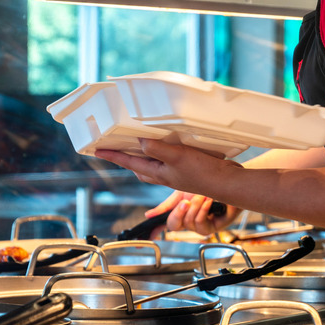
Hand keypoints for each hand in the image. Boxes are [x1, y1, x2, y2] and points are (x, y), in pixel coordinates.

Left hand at [95, 138, 241, 193]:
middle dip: (126, 159)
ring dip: (144, 157)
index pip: (130, 162)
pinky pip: (168, 162)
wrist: (226, 183)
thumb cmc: (203, 173)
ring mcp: (177, 173)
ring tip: (138, 146)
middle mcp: (165, 175)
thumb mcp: (177, 157)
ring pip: (153, 166)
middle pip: (139, 167)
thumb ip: (157, 149)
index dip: (113, 155)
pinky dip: (163, 154)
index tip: (97, 150)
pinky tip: (170, 146)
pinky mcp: (188, 170)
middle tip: (115, 149)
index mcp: (159, 173)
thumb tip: (139, 141)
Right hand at [145, 192, 240, 236]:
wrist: (226, 180)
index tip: (145, 239)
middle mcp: (189, 221)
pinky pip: (201, 225)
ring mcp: (202, 225)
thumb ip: (165, 205)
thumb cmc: (206, 184)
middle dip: (178, 212)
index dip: (154, 233)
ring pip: (188, 224)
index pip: (164, 226)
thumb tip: (149, 215)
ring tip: (202, 196)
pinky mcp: (215, 227)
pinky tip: (209, 202)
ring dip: (195, 207)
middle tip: (185, 201)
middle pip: (173, 226)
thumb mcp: (181, 192)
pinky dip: (203, 211)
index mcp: (180, 213)